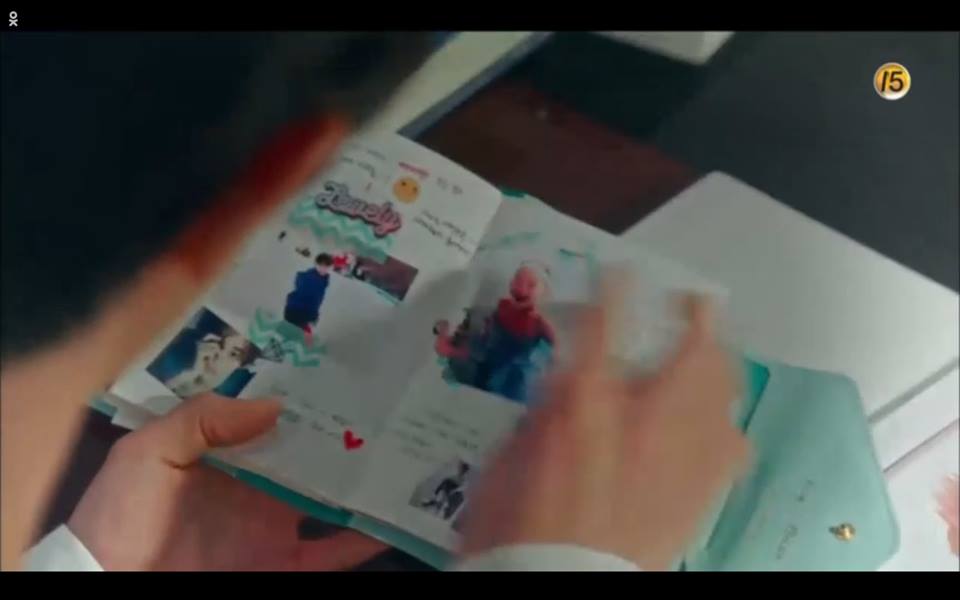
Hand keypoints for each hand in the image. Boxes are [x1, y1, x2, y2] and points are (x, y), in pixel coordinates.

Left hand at [68, 394, 387, 569]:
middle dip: (349, 432)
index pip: (273, 416)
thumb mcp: (146, 451)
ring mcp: (274, 525)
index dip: (306, 394)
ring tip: (408, 455)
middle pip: (313, 452)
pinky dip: (365, 539)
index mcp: (226, 452)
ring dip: (366, 480)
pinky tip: (397, 519)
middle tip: (394, 406)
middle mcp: (258, 483)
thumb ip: (202, 419)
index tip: (345, 369)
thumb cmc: (122, 512)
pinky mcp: (284, 562)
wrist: (112, 583)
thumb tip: (275, 404)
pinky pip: (333, 553)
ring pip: (333, 497)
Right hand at [460, 287, 749, 570]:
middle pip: (693, 349)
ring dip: (720, 361)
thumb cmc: (520, 522)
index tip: (617, 270)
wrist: (562, 585)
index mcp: (586, 401)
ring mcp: (682, 455)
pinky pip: (733, 443)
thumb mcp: (510, 454)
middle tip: (693, 301)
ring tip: (714, 350)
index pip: (608, 323)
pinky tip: (719, 420)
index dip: (615, 289)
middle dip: (698, 316)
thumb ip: (545, 408)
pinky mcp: (702, 492)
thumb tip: (568, 379)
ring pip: (723, 389)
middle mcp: (646, 418)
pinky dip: (726, 420)